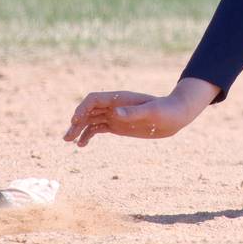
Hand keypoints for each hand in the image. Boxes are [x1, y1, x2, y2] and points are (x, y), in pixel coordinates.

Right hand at [62, 77, 219, 146]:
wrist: (175, 116)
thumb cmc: (166, 110)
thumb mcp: (151, 112)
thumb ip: (133, 113)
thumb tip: (115, 113)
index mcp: (120, 98)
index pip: (94, 99)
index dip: (82, 108)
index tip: (76, 121)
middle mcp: (114, 105)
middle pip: (88, 111)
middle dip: (76, 122)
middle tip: (67, 137)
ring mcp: (115, 115)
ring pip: (91, 120)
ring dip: (78, 130)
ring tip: (69, 142)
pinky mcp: (118, 125)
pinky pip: (98, 128)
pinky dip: (88, 135)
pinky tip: (81, 145)